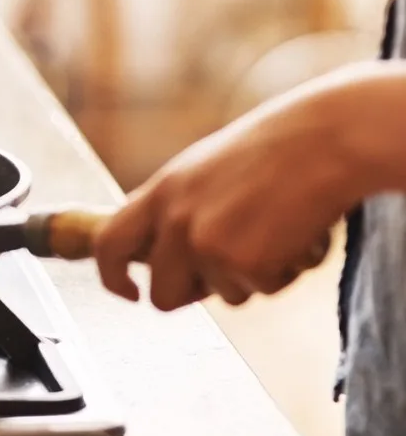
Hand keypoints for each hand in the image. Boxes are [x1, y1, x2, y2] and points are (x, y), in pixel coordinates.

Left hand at [92, 71, 374, 311]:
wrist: (326, 139)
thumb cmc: (275, 150)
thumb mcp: (202, 171)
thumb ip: (177, 210)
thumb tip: (161, 256)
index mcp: (160, 192)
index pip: (109, 244)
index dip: (111, 277)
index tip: (128, 292)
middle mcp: (175, 221)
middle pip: (162, 295)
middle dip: (193, 295)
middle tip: (231, 268)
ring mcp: (206, 245)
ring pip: (223, 296)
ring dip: (252, 275)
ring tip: (275, 228)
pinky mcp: (245, 264)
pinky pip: (263, 290)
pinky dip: (285, 272)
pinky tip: (297, 232)